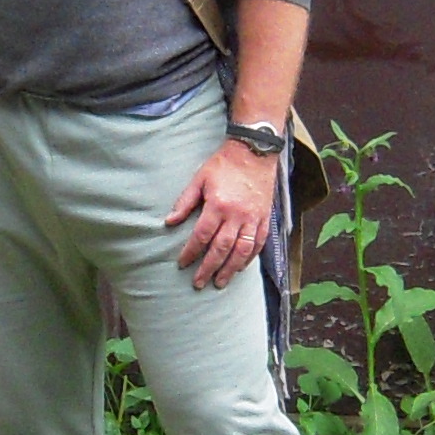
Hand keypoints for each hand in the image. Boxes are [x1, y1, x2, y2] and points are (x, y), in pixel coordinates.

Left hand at [167, 139, 276, 289]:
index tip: (182, 264)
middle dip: (209, 268)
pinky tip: (240, 268)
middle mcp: (237, 215)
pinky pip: (258, 243)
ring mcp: (253, 218)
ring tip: (220, 282)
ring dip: (230, 269)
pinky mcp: (264, 218)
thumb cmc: (224, 164)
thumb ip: (185, 202)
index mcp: (218, 205)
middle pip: (221, 249)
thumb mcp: (200, 179)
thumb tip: (169, 222)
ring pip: (242, 251)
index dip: (191, 252)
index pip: (202, 236)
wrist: (254, 152)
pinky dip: (249, 258)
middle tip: (199, 283)